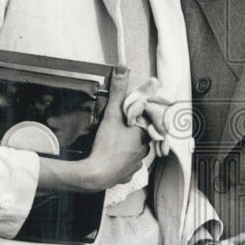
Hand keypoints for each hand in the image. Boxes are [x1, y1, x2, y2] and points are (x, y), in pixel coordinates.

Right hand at [80, 66, 149, 189]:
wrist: (96, 174)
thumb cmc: (106, 144)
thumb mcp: (112, 113)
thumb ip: (119, 90)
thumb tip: (122, 67)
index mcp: (144, 135)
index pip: (148, 123)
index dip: (140, 119)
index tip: (130, 117)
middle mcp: (143, 151)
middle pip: (141, 138)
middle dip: (133, 133)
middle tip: (119, 128)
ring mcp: (135, 166)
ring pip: (135, 153)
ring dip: (127, 148)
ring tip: (114, 143)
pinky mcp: (125, 177)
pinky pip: (126, 168)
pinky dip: (120, 164)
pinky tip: (112, 159)